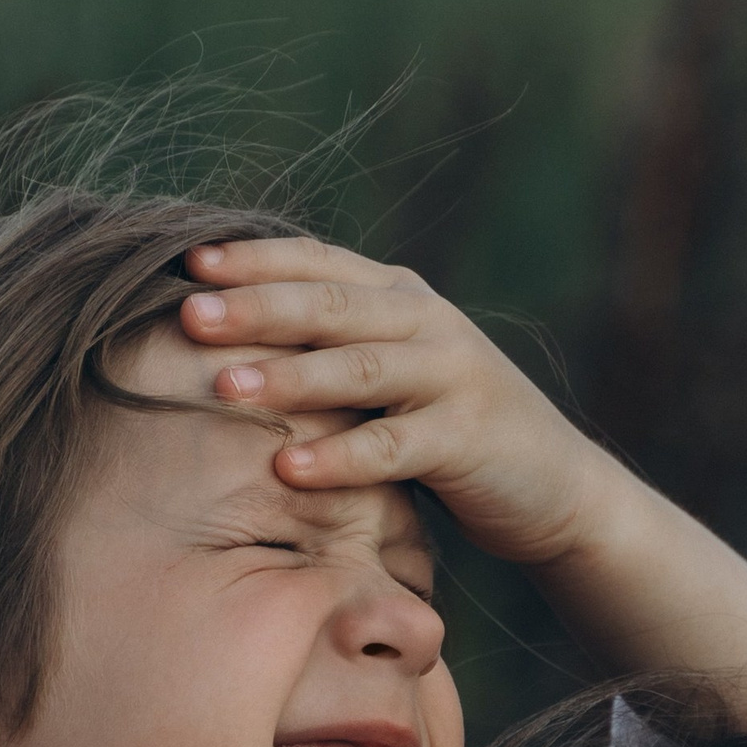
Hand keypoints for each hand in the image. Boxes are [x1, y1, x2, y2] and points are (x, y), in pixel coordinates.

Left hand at [177, 238, 614, 571]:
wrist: (557, 486)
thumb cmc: (453, 433)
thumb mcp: (397, 374)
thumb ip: (338, 349)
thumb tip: (232, 338)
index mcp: (402, 297)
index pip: (319, 263)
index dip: (255, 260)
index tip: (189, 263)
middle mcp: (428, 323)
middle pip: (330, 306)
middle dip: (256, 308)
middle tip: (189, 315)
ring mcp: (452, 377)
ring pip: (359, 368)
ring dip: (289, 378)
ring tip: (225, 387)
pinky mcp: (467, 439)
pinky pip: (392, 447)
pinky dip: (340, 457)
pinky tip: (289, 467)